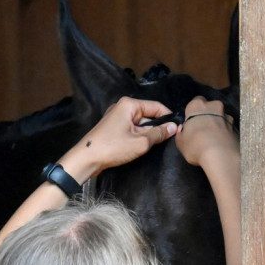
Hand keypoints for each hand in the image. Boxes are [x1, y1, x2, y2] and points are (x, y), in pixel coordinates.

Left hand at [57, 97, 176, 180]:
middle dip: (157, 127)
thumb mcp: (140, 142)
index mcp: (129, 104)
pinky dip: (137, 137)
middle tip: (167, 141)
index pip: (156, 107)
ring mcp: (116, 117)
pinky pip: (131, 129)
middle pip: (148, 115)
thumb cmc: (112, 148)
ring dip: (147, 134)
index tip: (178, 130)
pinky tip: (141, 147)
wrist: (86, 159)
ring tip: (152, 146)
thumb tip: (174, 127)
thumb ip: (158, 134)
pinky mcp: (112, 128)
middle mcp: (122, 107)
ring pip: (140, 124)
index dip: (168, 118)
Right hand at [175, 97, 236, 166]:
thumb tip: (184, 130)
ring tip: (214, 138)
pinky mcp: (236, 127)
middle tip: (202, 129)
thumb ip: (181, 133)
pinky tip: (221, 143)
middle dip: (207, 115)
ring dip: (217, 124)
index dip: (194, 112)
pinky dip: (225, 133)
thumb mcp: (180, 142)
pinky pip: (228, 128)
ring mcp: (227, 116)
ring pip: (221, 117)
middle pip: (210, 107)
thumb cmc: (195, 145)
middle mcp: (214, 106)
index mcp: (198, 105)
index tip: (192, 123)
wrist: (220, 156)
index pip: (195, 102)